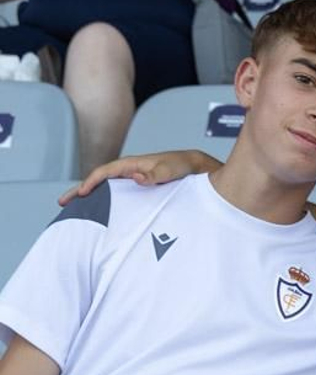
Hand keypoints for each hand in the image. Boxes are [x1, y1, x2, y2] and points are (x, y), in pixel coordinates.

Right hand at [58, 149, 219, 204]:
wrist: (194, 166)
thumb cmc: (181, 166)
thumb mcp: (169, 170)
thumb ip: (154, 174)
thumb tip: (136, 177)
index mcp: (131, 164)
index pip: (104, 172)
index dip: (91, 182)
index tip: (81, 194)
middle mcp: (128, 170)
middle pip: (98, 180)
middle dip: (80, 190)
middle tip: (62, 202)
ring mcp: (131, 178)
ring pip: (105, 187)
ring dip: (89, 196)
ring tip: (73, 209)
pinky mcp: (136, 187)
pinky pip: (115, 193)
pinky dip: (103, 200)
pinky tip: (98, 211)